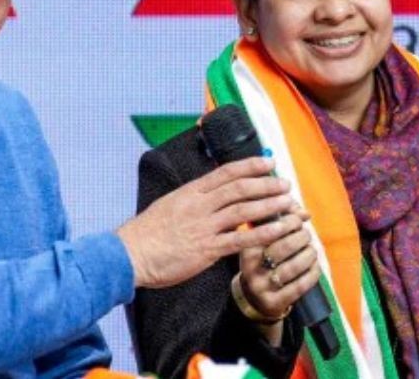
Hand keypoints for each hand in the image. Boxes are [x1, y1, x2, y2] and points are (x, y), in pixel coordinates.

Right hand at [116, 157, 294, 288]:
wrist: (130, 255)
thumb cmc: (148, 233)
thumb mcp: (170, 204)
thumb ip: (193, 198)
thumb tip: (213, 192)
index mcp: (191, 192)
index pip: (226, 173)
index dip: (250, 165)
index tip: (268, 162)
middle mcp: (199, 206)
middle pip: (239, 189)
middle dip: (265, 184)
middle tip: (285, 183)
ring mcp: (203, 227)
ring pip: (243, 211)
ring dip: (268, 205)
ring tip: (288, 203)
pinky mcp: (206, 250)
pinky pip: (240, 240)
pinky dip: (261, 234)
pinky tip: (278, 231)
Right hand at [236, 207, 320, 342]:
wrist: (254, 297)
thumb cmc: (263, 259)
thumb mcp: (264, 240)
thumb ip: (282, 220)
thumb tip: (305, 213)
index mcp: (246, 249)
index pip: (269, 229)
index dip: (289, 221)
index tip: (298, 219)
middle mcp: (251, 269)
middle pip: (284, 247)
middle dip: (301, 236)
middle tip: (306, 234)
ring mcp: (262, 287)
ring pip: (294, 266)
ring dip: (309, 254)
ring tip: (311, 249)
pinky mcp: (274, 302)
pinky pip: (300, 285)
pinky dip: (312, 272)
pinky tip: (314, 266)